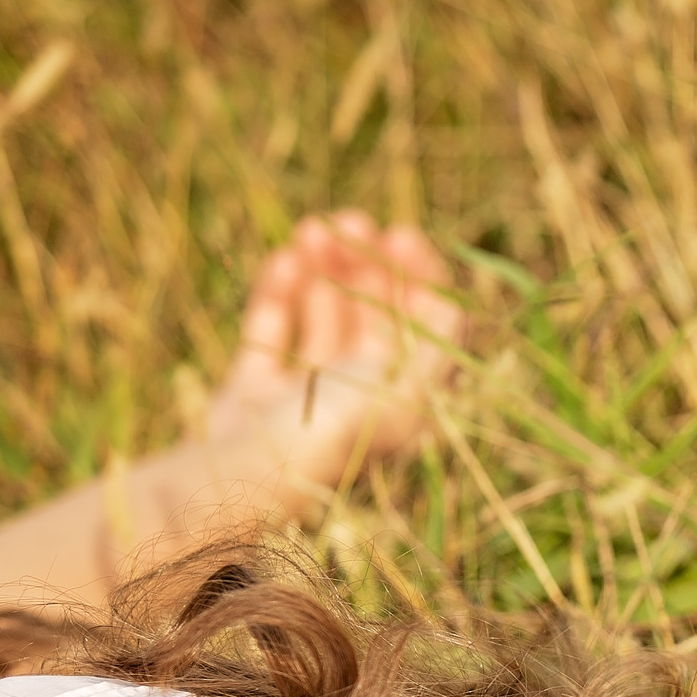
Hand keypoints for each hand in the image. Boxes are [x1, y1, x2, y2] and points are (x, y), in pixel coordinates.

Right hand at [205, 211, 461, 482]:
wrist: (240, 476)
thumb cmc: (331, 435)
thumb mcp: (399, 392)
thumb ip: (433, 349)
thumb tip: (456, 309)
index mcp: (403, 404)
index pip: (423, 330)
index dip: (418, 278)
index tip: (401, 235)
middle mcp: (359, 400)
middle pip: (374, 316)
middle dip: (365, 265)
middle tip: (349, 220)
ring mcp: (305, 396)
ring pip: (324, 317)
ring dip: (323, 270)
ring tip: (311, 229)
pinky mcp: (255, 392)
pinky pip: (271, 332)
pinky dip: (278, 293)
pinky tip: (285, 260)